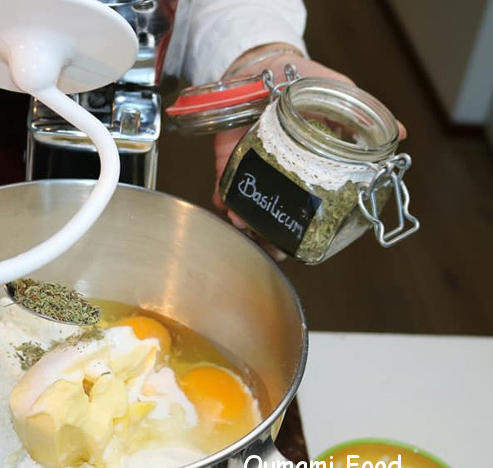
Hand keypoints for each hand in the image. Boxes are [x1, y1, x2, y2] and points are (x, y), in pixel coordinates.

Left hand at [212, 47, 357, 260]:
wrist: (266, 64)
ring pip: (250, 207)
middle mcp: (283, 173)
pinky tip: (224, 206)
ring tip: (245, 226)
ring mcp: (255, 168)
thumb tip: (400, 135)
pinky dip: (222, 198)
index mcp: (312, 167)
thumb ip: (366, 117)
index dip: (308, 230)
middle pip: (278, 216)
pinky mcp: (229, 158)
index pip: (311, 207)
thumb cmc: (307, 80)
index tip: (305, 245)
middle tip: (273, 247)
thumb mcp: (342, 96)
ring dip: (246, 221)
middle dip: (273, 237)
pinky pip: (224, 184)